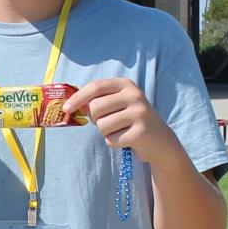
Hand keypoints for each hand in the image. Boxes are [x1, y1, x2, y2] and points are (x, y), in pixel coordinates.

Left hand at [63, 79, 177, 164]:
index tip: (66, 109)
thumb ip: (99, 100)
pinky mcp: (140, 133)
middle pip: (95, 108)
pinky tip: (127, 140)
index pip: (96, 87)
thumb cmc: (132, 121)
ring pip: (101, 126)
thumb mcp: (119, 103)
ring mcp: (139, 113)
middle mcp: (134, 95)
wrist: (161, 142)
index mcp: (126, 84)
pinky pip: (111, 140)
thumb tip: (70, 104)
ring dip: (106, 133)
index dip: (78, 98)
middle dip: (95, 120)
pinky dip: (114, 143)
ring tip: (121, 131)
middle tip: (109, 123)